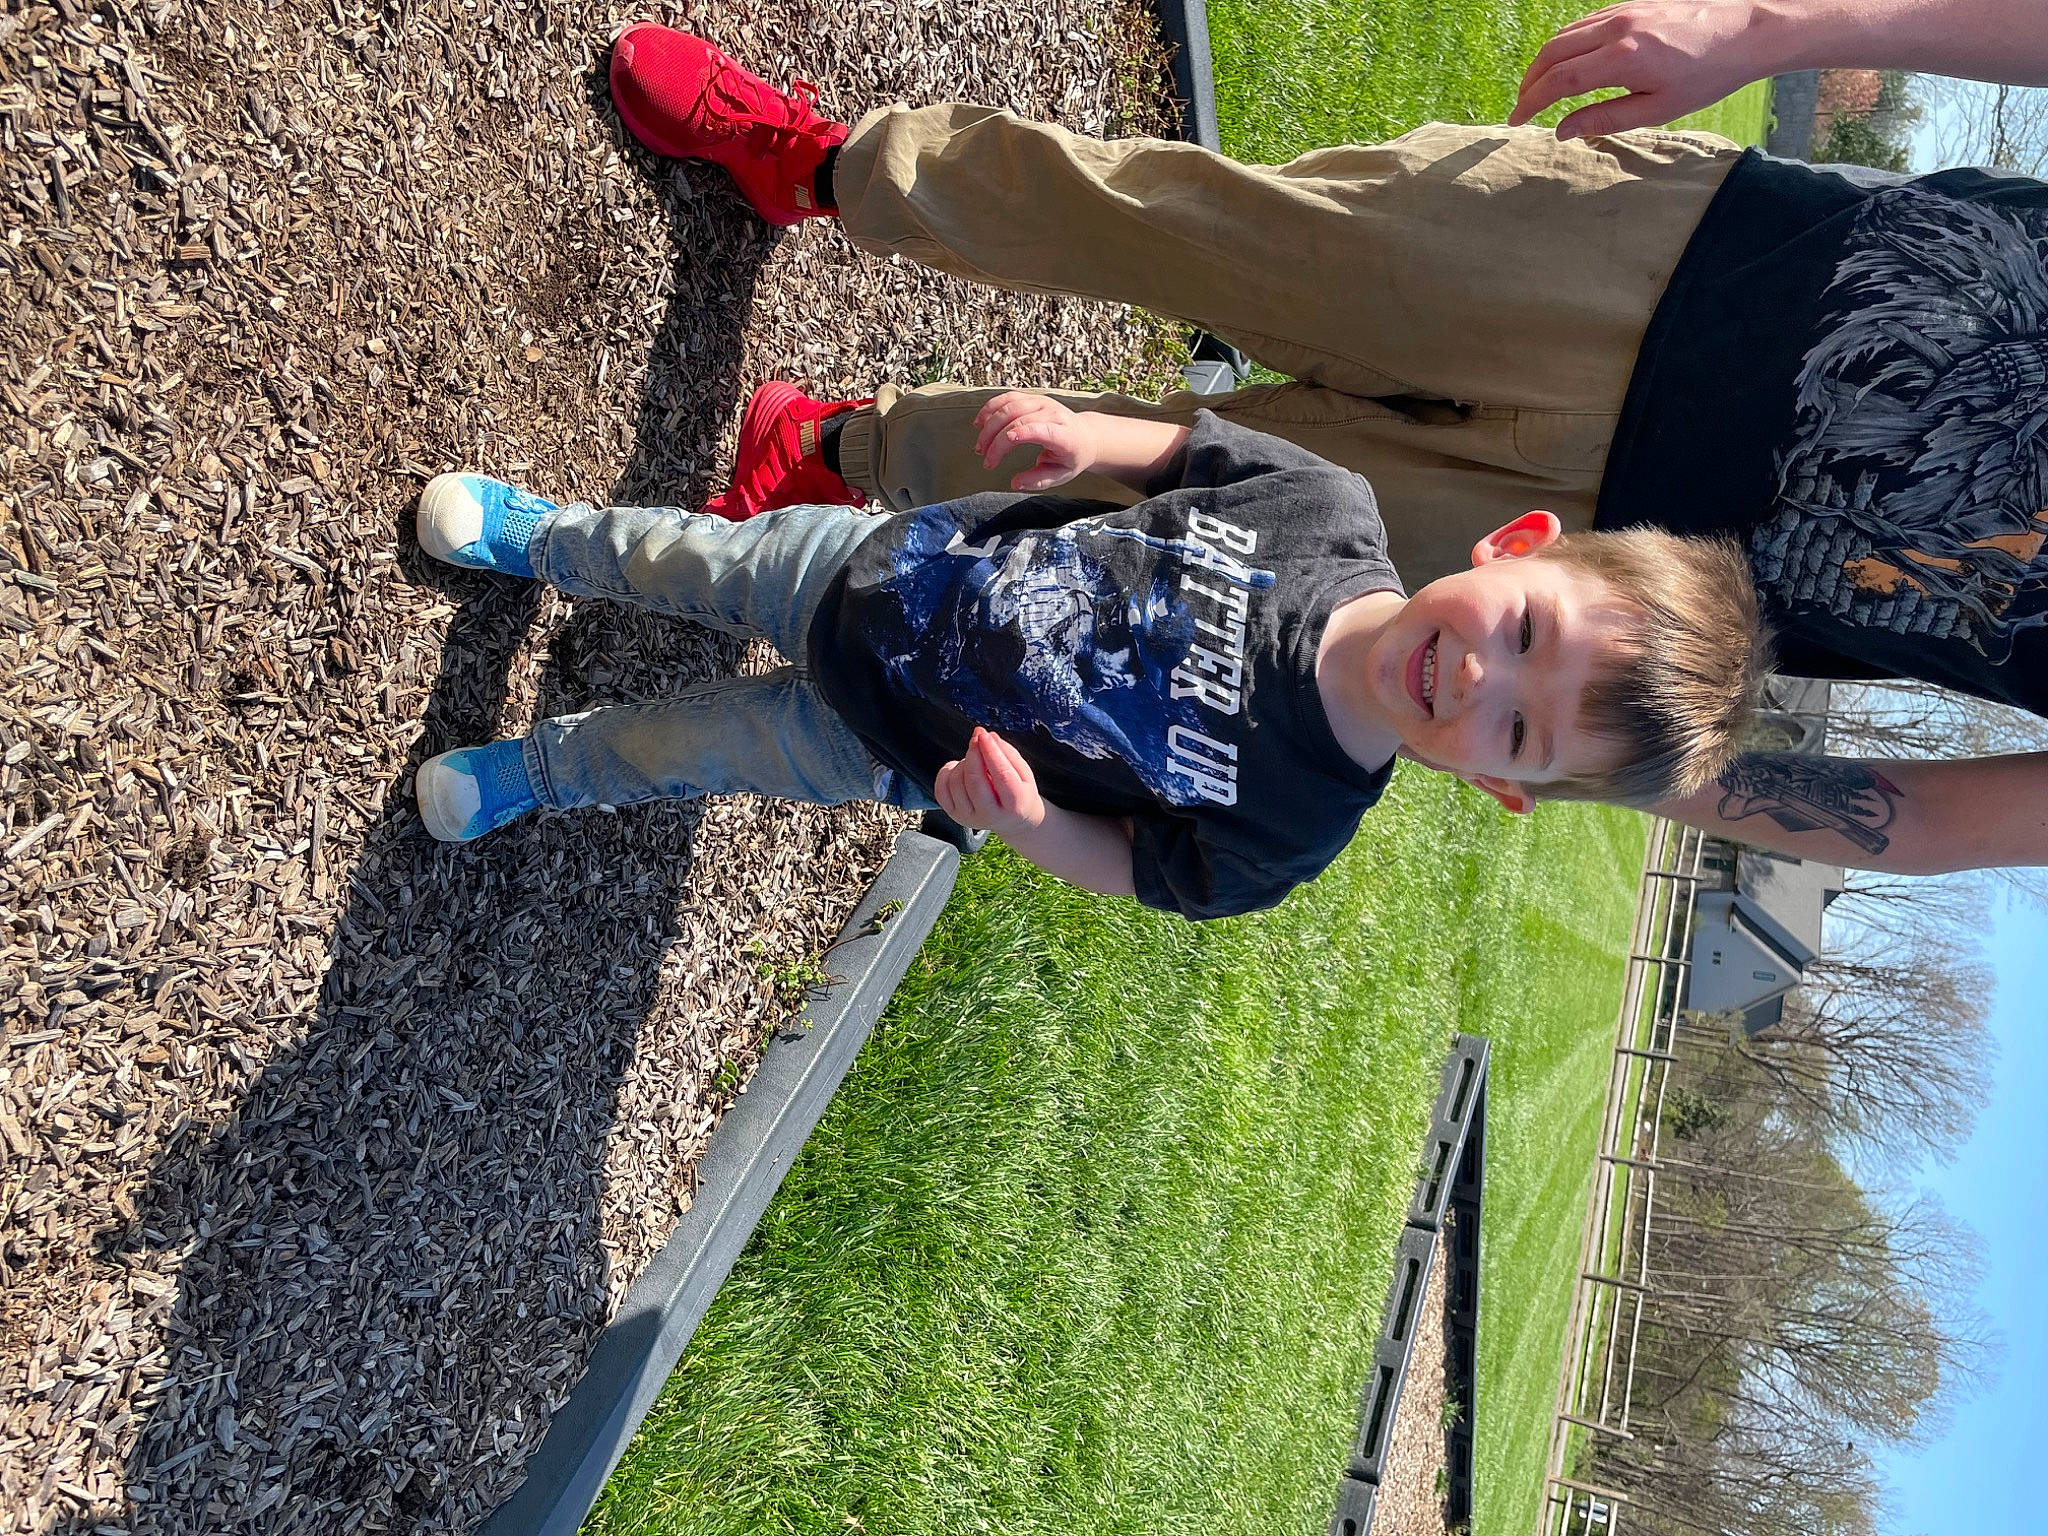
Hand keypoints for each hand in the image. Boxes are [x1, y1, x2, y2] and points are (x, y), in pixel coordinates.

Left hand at [933, 727, 1046, 835]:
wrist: (1011, 821)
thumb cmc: (1019, 794)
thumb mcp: (1023, 773)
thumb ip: (1008, 754)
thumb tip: (989, 737)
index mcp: (1015, 805)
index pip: (1002, 776)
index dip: (991, 753)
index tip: (984, 736)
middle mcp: (990, 816)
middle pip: (974, 781)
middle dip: (973, 755)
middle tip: (978, 739)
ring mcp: (969, 817)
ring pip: (956, 782)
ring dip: (964, 763)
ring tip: (976, 762)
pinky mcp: (954, 815)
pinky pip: (941, 788)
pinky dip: (947, 773)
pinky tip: (960, 770)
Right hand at [972, 392, 1096, 491]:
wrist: (1085, 436)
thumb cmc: (1073, 456)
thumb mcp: (1061, 475)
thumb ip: (1038, 480)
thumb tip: (1015, 483)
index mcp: (1064, 434)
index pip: (1041, 428)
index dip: (1023, 432)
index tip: (1005, 441)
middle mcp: (1053, 413)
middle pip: (1018, 419)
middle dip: (996, 439)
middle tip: (986, 460)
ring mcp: (1041, 402)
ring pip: (1009, 406)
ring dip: (989, 425)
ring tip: (980, 446)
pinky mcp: (1031, 398)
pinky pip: (1007, 398)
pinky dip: (990, 408)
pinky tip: (980, 423)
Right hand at [1510, 1, 1769, 137]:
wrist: (1748, 30)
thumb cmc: (1709, 74)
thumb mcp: (1657, 109)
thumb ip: (1604, 120)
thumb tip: (1563, 130)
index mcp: (1622, 58)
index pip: (1558, 81)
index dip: (1530, 102)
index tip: (1516, 120)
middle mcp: (1617, 28)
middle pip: (1552, 53)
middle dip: (1530, 82)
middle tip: (1522, 107)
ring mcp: (1623, 10)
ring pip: (1564, 34)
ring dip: (1544, 62)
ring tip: (1540, 88)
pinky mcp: (1631, 4)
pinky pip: (1584, 23)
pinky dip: (1566, 45)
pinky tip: (1568, 64)